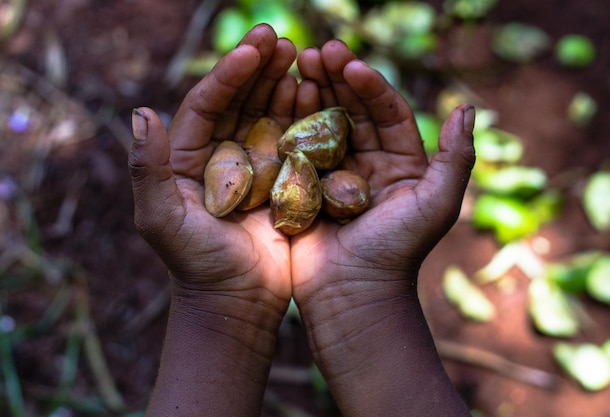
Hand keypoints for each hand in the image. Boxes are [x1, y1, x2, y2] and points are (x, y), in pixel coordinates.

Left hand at [129, 25, 297, 415]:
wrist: (237, 302)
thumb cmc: (195, 264)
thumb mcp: (160, 218)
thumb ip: (147, 167)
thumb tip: (141, 110)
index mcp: (187, 157)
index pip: (206, 103)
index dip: (228, 74)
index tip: (252, 48)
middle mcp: (220, 155)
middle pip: (239, 101)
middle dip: (259, 68)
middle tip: (282, 39)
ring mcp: (255, 167)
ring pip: (270, 115)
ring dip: (284, 84)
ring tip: (304, 57)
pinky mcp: (284, 182)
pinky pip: (295, 142)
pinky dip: (307, 116)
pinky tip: (319, 93)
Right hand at [290, 41, 474, 415]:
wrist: (351, 295)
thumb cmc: (396, 252)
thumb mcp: (436, 204)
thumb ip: (456, 158)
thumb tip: (468, 108)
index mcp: (401, 164)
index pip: (386, 112)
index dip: (370, 84)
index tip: (350, 63)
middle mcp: (368, 164)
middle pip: (352, 111)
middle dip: (336, 79)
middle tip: (317, 51)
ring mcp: (333, 175)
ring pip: (323, 124)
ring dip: (311, 93)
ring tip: (296, 64)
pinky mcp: (304, 188)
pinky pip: (297, 148)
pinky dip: (289, 123)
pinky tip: (278, 99)